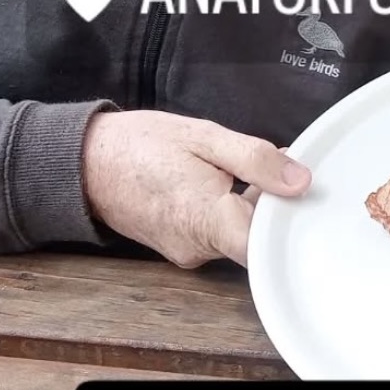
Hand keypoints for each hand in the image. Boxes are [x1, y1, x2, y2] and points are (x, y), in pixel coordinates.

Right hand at [82, 110, 311, 268]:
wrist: (86, 163)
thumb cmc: (142, 145)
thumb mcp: (205, 137)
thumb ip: (255, 160)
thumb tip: (300, 182)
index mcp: (207, 220)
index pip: (266, 247)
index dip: (291, 223)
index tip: (302, 196)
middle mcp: (198, 248)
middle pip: (257, 240)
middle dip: (275, 206)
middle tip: (281, 167)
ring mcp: (187, 252)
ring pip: (239, 236)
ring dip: (252, 205)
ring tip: (251, 167)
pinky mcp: (181, 247)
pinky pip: (219, 234)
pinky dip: (231, 210)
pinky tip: (230, 181)